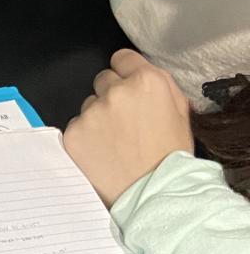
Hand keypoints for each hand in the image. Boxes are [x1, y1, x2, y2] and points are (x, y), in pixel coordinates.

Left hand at [63, 50, 193, 207]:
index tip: (126, 88)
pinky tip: (101, 154)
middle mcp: (116, 91)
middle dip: (111, 97)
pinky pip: (75, 127)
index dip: (125, 74)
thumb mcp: (179, 112)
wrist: (153, 195)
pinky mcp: (73, 134)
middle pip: (103, 80)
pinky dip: (84, 139)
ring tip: (114, 144)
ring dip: (96, 119)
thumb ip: (160, 86)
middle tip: (123, 124)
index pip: (122, 58)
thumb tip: (139, 74)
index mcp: (147, 81)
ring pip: (88, 106)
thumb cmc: (171, 158)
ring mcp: (92, 113)